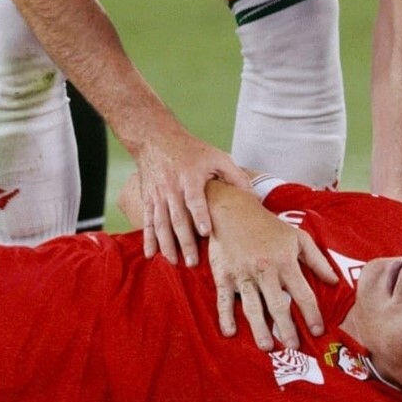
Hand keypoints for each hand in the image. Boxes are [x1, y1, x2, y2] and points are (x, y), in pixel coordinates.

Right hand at [129, 124, 250, 266]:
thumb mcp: (216, 156)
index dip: (200, 216)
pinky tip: (152, 254)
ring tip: (174, 262)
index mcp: (190, 178)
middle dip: (184, 241)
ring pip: (161, 224)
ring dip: (167, 244)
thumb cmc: (191, 149)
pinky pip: (148, 222)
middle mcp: (172, 188)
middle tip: (192, 262)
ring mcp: (158, 195)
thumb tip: (253, 196)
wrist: (156, 139)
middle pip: (178, 218)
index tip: (206, 232)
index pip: (195, 200)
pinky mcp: (148, 199)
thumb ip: (235, 175)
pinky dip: (148, 239)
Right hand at [207, 181, 337, 349]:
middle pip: (278, 305)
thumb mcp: (297, 237)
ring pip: (252, 306)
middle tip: (293, 347)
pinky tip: (230, 332)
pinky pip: (224, 299)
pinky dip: (225, 316)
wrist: (233, 209)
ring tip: (267, 346)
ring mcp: (243, 273)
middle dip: (287, 328)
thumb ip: (317, 260)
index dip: (311, 314)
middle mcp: (265, 269)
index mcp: (285, 261)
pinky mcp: (223, 274)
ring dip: (259, 328)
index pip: (303, 293)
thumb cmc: (268, 226)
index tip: (317, 331)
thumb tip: (335, 281)